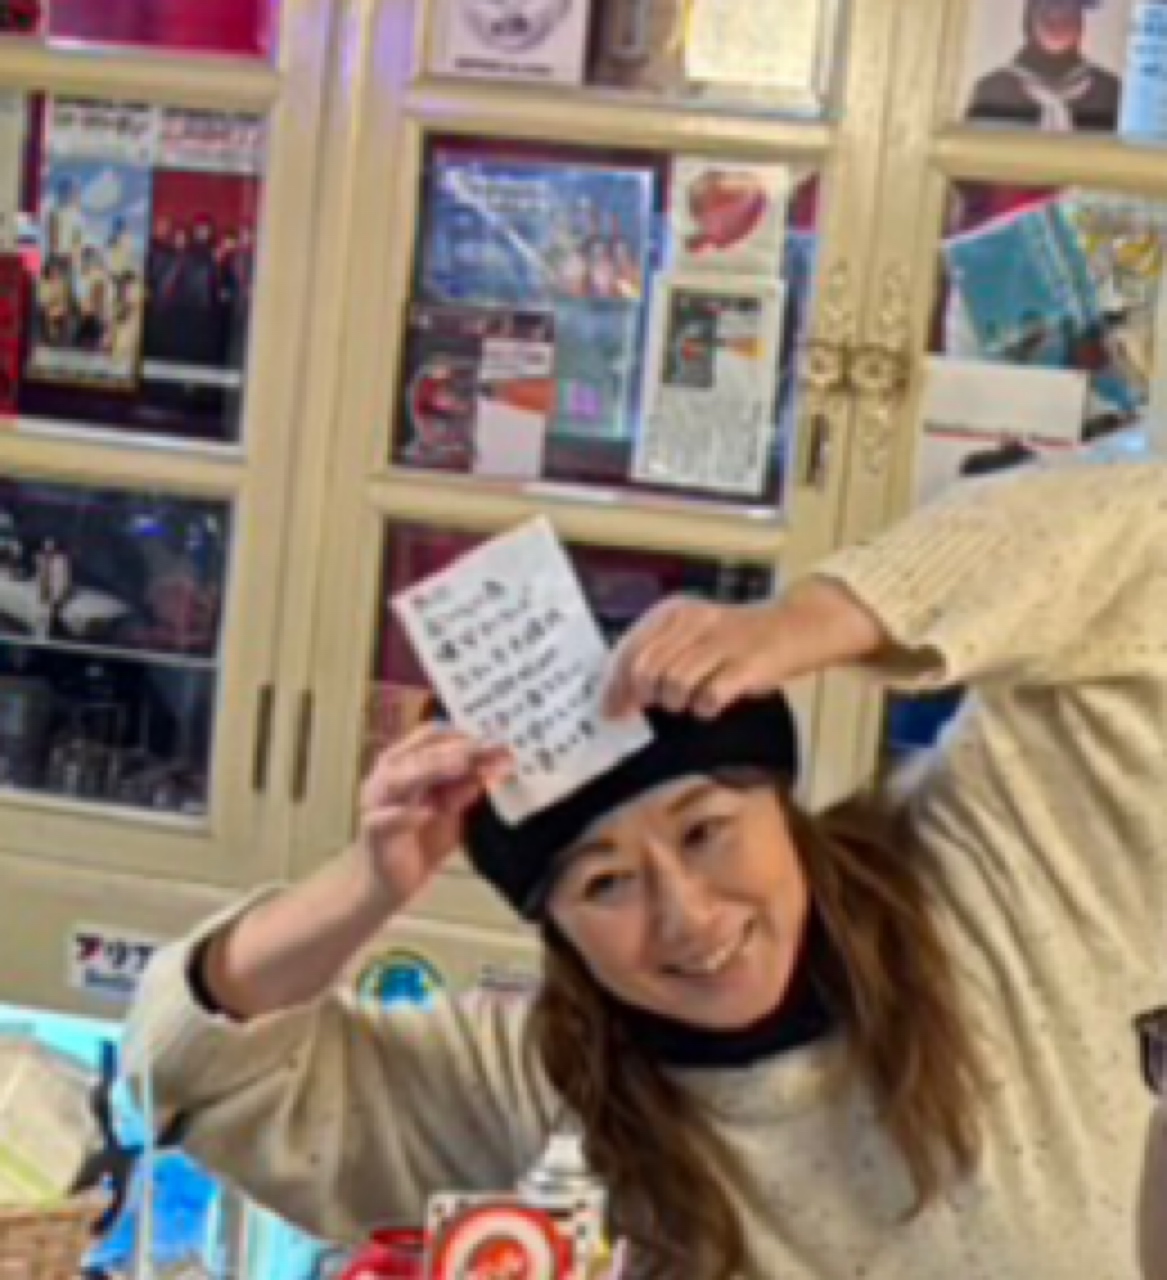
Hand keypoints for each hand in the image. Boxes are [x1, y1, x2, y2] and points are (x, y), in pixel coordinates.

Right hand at [357, 725, 511, 909]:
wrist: (388, 882)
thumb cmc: (418, 839)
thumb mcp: (450, 811)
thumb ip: (465, 788)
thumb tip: (492, 766)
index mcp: (406, 764)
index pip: (432, 736)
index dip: (464, 735)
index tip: (497, 738)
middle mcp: (388, 776)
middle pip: (420, 753)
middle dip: (457, 749)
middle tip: (488, 747)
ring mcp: (377, 802)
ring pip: (399, 778)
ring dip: (431, 768)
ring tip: (460, 765)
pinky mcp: (374, 831)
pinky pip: (385, 819)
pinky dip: (405, 814)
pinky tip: (427, 813)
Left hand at [604, 581, 884, 720]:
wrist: (794, 626)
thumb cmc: (734, 639)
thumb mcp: (689, 635)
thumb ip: (652, 658)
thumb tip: (614, 700)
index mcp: (673, 612)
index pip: (628, 651)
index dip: (615, 687)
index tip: (611, 712)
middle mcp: (694, 622)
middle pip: (647, 672)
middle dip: (646, 698)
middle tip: (659, 706)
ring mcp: (722, 643)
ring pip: (674, 686)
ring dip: (678, 703)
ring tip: (691, 701)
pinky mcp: (747, 665)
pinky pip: (709, 697)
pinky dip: (705, 708)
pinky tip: (712, 705)